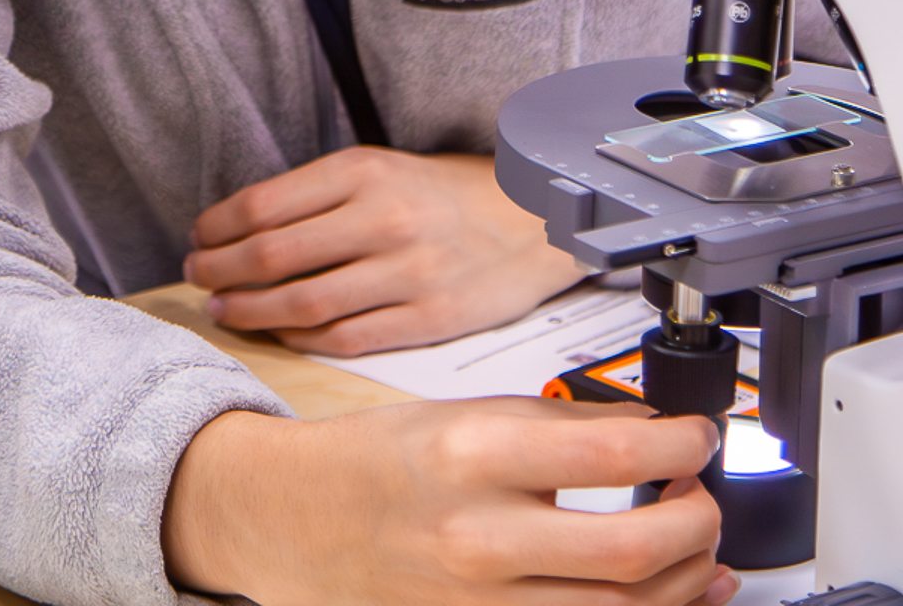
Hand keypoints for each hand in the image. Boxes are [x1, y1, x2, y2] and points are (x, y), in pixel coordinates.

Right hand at [165, 397, 735, 605]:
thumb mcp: (455, 414)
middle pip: (636, 549)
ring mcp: (483, 603)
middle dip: (698, 519)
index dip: (677, 444)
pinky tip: (672, 592)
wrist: (298, 520)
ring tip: (698, 542)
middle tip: (703, 492)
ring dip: (688, 576)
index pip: (609, 453)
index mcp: (468, 456)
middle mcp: (480, 537)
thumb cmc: (374, 461)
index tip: (696, 435)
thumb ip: (549, 423)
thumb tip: (645, 428)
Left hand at [186, 148, 578, 353]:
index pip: (263, 204)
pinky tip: (279, 331)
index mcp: (361, 172)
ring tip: (225, 308)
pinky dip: (302, 337)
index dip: (218, 226)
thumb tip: (241, 226)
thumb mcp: (376, 169)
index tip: (198, 237)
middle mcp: (382, 219)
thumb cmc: (438, 194)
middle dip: (221, 270)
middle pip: (273, 254)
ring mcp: (407, 273)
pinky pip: (347, 336)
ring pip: (304, 301)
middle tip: (197, 276)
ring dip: (251, 310)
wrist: (530, 220)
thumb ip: (316, 195)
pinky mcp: (430, 319)